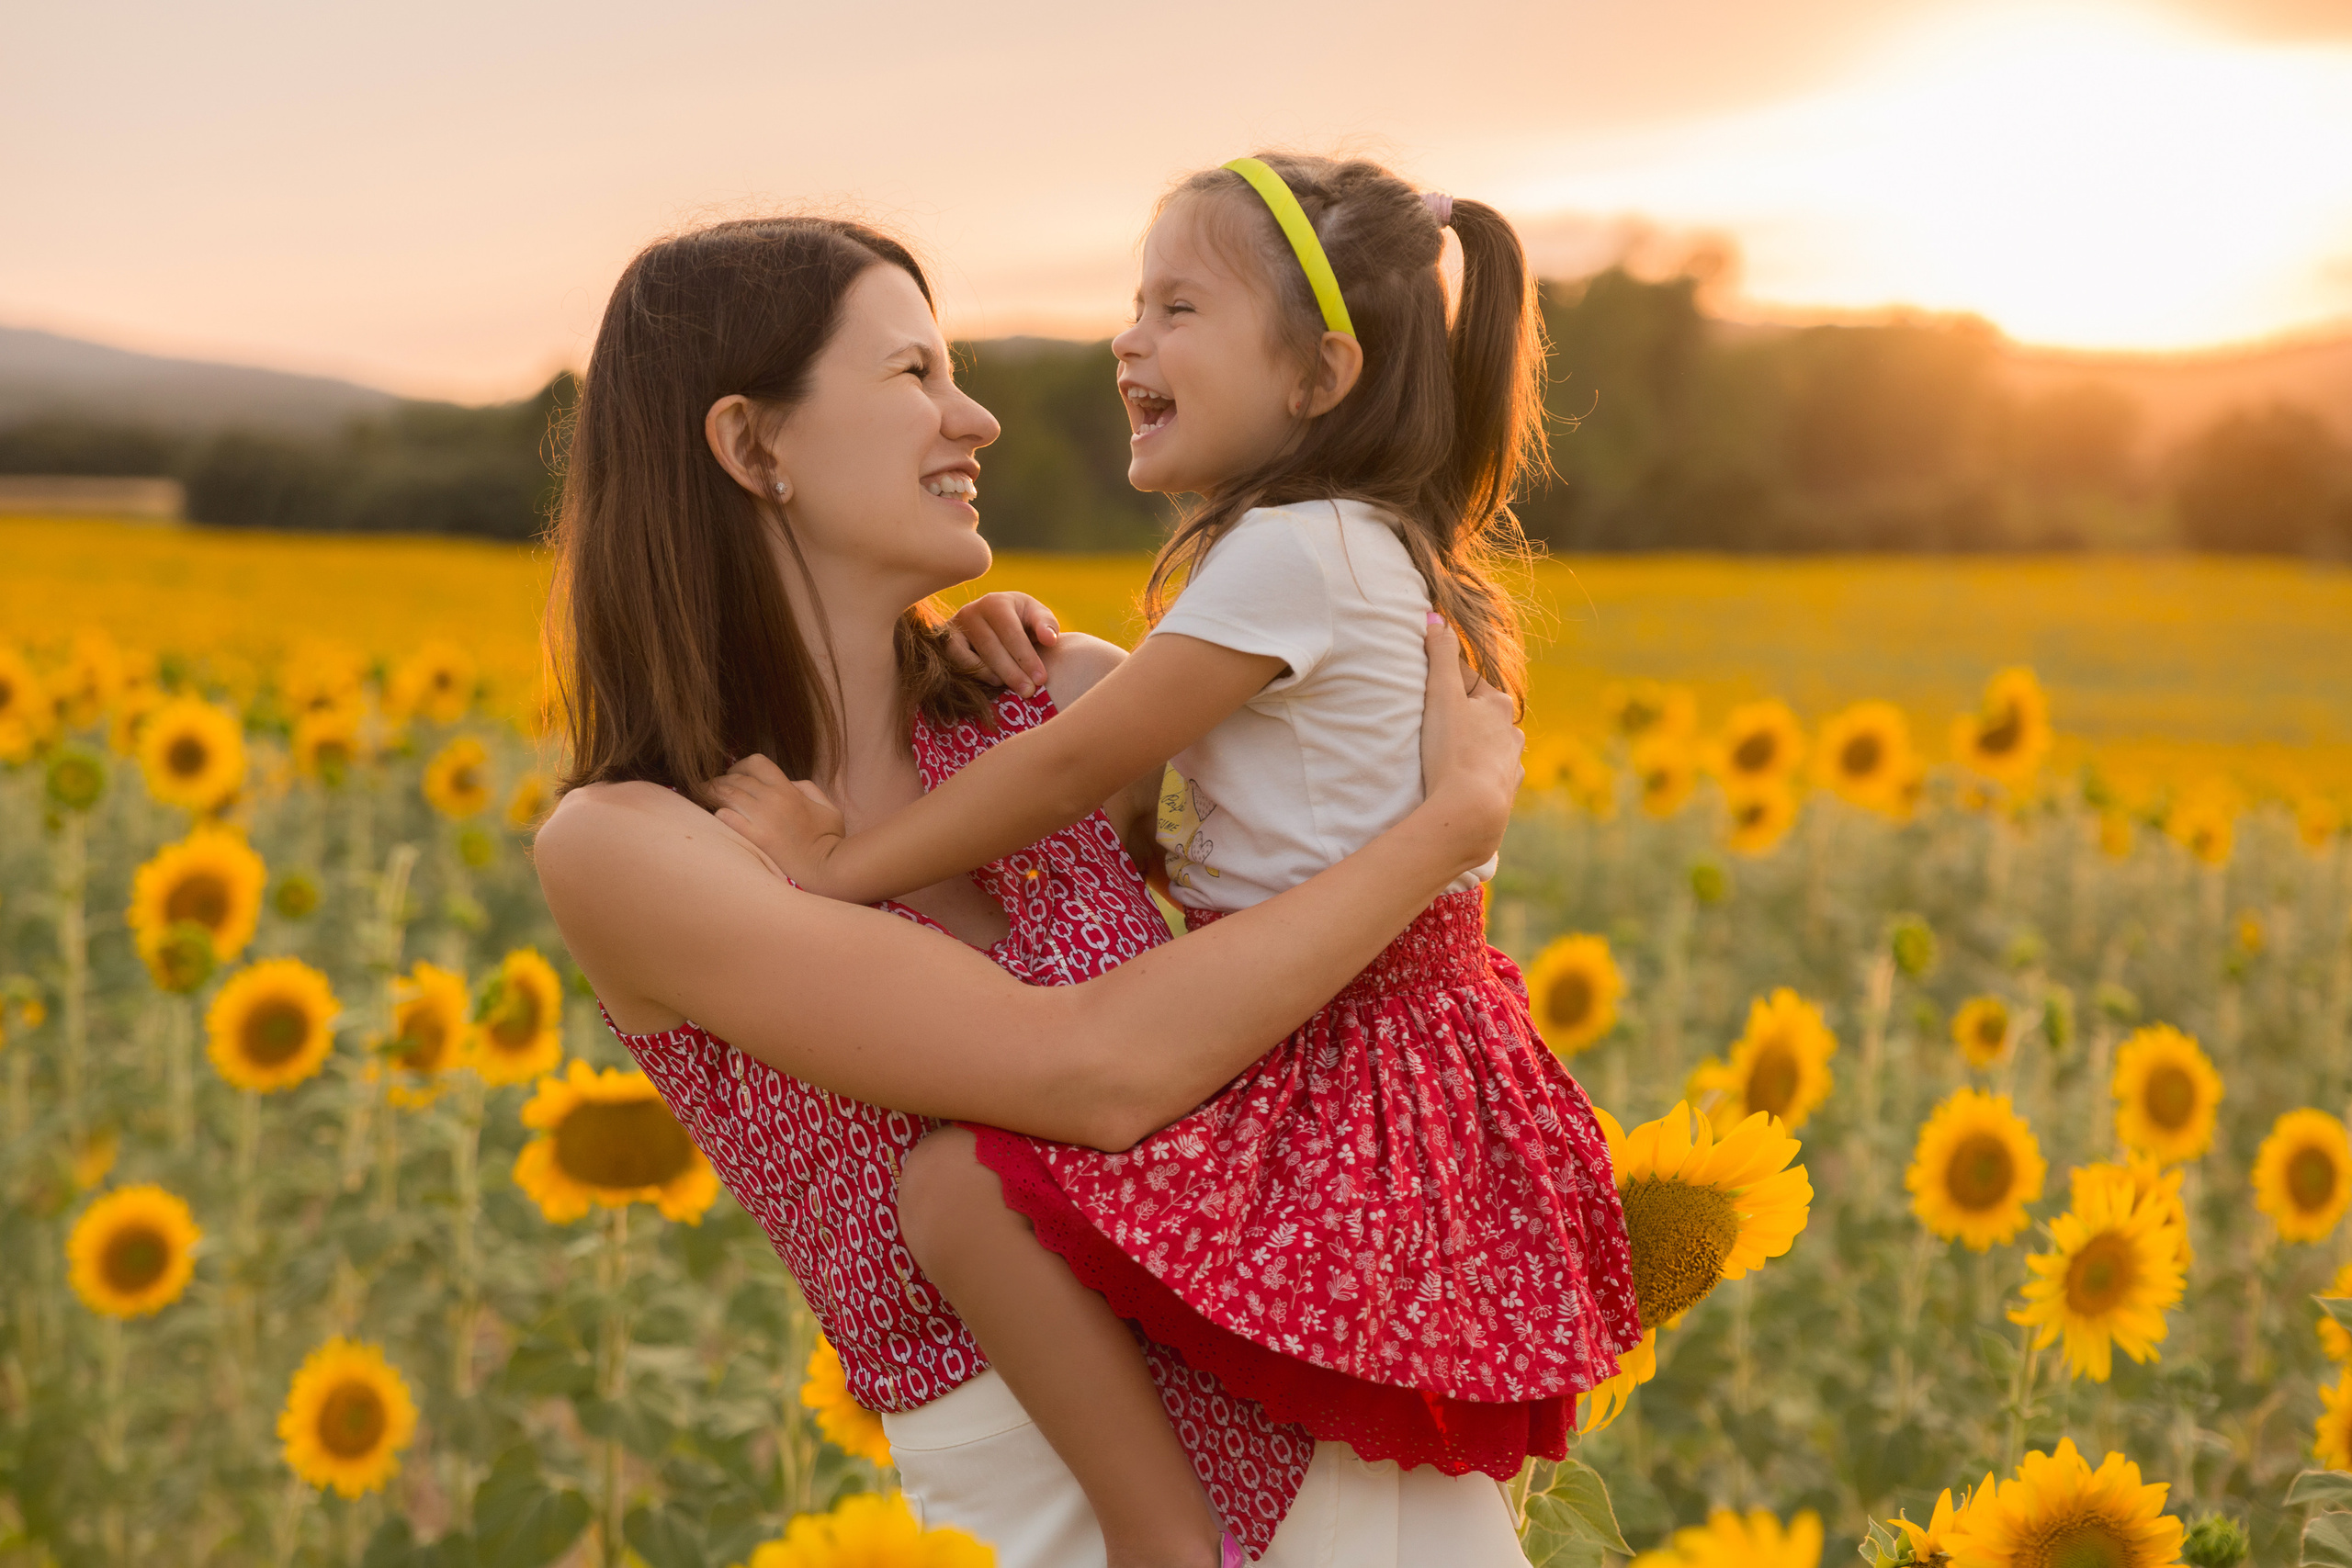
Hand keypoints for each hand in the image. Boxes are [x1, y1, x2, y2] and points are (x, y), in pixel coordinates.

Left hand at [708, 754, 847, 892]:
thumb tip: (788, 783)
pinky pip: (728, 819)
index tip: (734, 774)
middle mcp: (772, 799)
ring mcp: (762, 819)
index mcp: (788, 789)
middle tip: (713, 788)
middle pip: (736, 779)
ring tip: (705, 798)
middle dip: (721, 781)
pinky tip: (716, 816)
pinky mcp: (755, 839)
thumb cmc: (830, 838)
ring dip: (713, 794)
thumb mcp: (827, 806)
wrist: (826, 867)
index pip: (756, 762)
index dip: (741, 765)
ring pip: (727, 795)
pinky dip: (719, 814)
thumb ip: (807, 789)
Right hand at [945, 592, 1059, 695]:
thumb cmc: (1022, 620)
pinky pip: (956, 662)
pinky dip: (974, 674)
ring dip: (993, 676)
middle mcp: (971, 611)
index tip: (1041, 679)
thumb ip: (1047, 625)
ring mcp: (955, 627)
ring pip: (971, 656)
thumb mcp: (1037, 617)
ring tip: (1015, 688)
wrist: (995, 619)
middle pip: (991, 647)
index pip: (1011, 633)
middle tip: (1029, 691)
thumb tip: (1049, 639)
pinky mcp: (946, 642)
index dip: (1027, 658)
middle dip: (1012, 672)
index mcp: (996, 602)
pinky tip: (994, 682)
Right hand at [1416, 617, 1523, 872]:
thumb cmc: (1453, 749)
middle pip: (1481, 714)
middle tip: (1434, 725)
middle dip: (1462, 716)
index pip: (1467, 681)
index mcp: (1497, 704)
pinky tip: (1465, 781)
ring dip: (1473, 746)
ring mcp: (1511, 763)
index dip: (1443, 684)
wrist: (1471, 811)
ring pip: (1490, 745)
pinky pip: (1491, 775)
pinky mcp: (1506, 791)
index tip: (1425, 692)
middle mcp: (1511, 731)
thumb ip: (1438, 655)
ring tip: (1449, 755)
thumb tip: (1435, 615)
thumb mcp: (1441, 695)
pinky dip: (1479, 774)